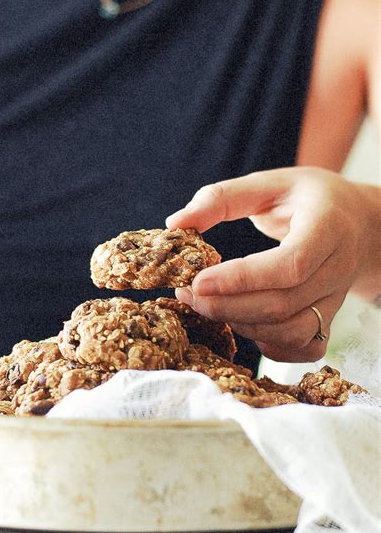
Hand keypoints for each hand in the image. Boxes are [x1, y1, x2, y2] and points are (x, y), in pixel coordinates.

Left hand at [166, 167, 368, 361]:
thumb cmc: (306, 199)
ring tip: (208, 307)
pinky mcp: (331, 318)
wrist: (357, 222)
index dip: (241, 278)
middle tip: (187, 294)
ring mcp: (337, 298)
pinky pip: (305, 348)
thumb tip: (175, 224)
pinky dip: (271, 347)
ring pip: (292, 331)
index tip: (198, 281)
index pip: (291, 263)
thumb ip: (221, 198)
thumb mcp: (268, 184)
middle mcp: (338, 267)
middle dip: (227, 306)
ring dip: (242, 326)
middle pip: (284, 303)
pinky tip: (244, 326)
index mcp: (327, 226)